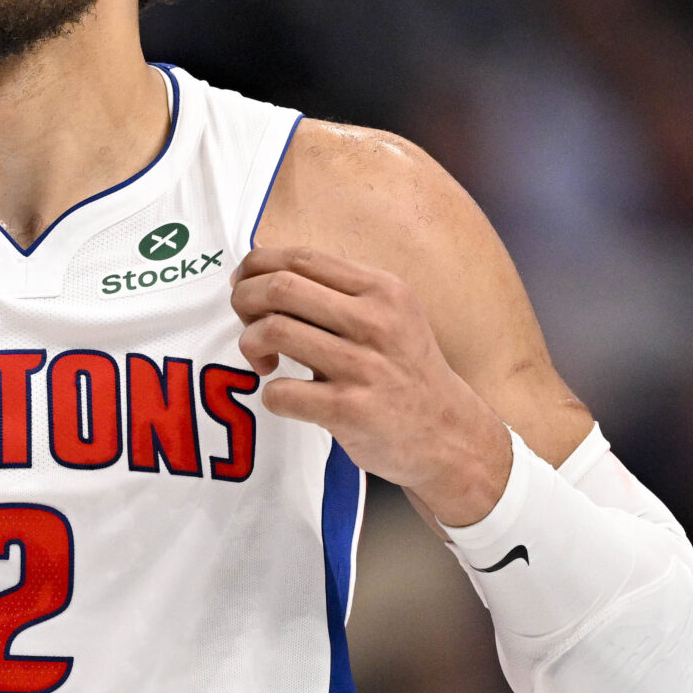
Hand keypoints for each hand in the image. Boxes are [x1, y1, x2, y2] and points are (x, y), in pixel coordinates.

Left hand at [231, 246, 512, 525]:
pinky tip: (286, 396)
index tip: (244, 285)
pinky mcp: (351, 411)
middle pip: (279, 287)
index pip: (302, 257)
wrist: (449, 434)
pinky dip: (270, 393)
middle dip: (243, 301)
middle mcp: (376, 322)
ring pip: (273, 331)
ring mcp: (365, 367)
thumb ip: (337, 294)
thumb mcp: (390, 316)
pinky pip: (281, 392)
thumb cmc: (404, 371)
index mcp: (383, 289)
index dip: (257, 266)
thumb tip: (262, 273)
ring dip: (251, 344)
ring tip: (264, 360)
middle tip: (246, 323)